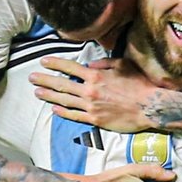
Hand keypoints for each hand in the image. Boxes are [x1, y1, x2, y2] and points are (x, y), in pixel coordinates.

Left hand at [29, 56, 157, 132]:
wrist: (150, 106)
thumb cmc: (139, 84)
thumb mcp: (123, 65)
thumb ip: (105, 63)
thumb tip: (90, 64)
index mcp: (96, 75)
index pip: (70, 67)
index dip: (55, 63)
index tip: (43, 61)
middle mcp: (90, 90)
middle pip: (62, 84)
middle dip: (44, 80)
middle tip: (31, 78)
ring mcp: (91, 106)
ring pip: (65, 100)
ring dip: (49, 96)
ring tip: (37, 93)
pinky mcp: (95, 120)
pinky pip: (75, 115)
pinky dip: (63, 112)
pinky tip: (54, 108)